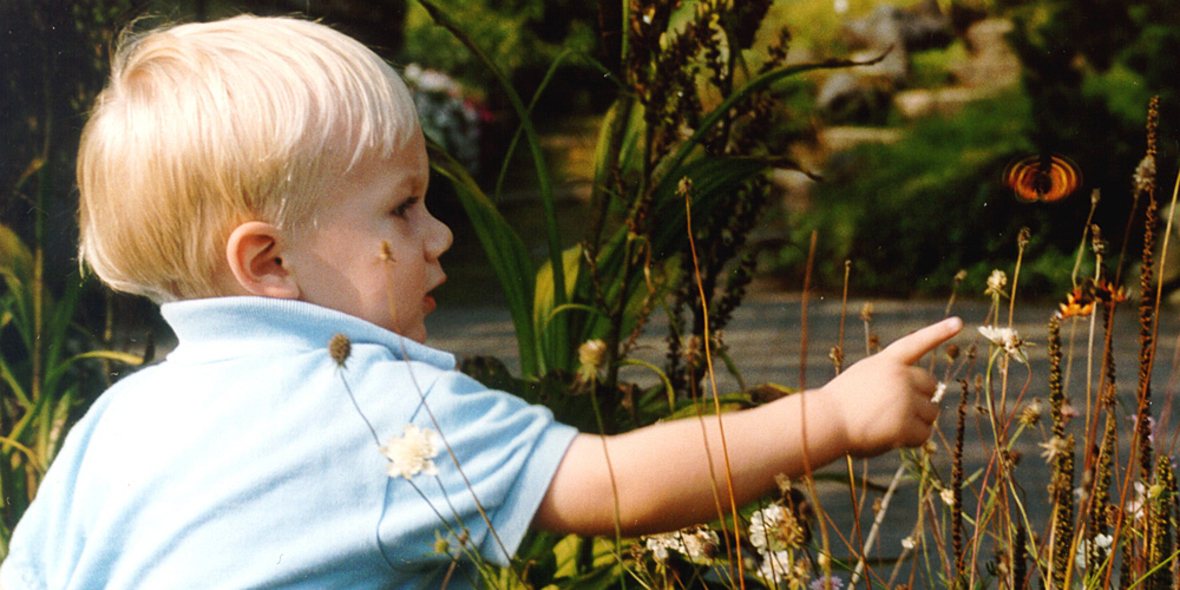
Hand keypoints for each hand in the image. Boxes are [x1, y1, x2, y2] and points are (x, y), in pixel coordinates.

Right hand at [819, 317, 961, 456]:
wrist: (825, 422)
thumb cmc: (838, 407)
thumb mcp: (862, 380)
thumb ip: (890, 382)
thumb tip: (926, 404)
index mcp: (886, 362)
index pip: (916, 343)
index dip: (939, 332)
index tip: (959, 322)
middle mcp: (899, 376)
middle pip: (931, 386)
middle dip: (921, 400)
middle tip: (898, 413)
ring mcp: (904, 399)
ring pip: (931, 413)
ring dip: (916, 422)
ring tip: (887, 426)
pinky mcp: (905, 423)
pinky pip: (923, 435)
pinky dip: (910, 440)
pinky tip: (889, 438)